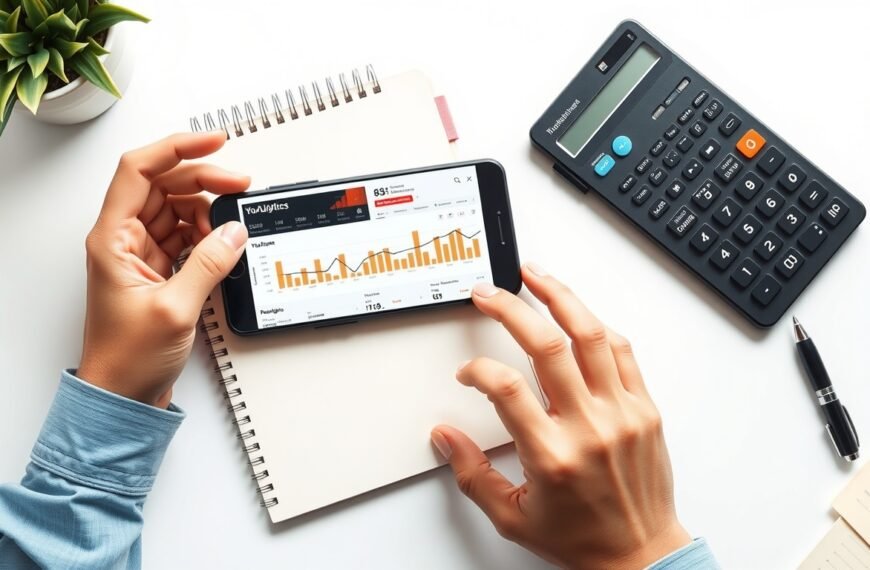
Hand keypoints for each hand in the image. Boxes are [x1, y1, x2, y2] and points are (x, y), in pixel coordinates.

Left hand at [77, 132, 249, 407]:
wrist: (122, 395)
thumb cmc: (126, 358)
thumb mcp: (175, 308)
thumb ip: (209, 263)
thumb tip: (235, 231)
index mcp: (112, 238)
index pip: (139, 170)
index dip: (177, 149)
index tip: (213, 141)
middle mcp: (124, 239)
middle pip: (165, 185)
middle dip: (204, 179)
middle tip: (240, 183)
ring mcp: (142, 254)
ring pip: (179, 209)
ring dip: (209, 210)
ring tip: (233, 224)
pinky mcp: (159, 270)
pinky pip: (187, 236)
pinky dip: (209, 235)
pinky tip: (224, 243)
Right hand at [431, 264, 689, 568]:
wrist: (642, 556)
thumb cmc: (581, 539)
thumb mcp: (512, 517)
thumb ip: (472, 474)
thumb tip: (444, 435)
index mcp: (552, 456)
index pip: (506, 389)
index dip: (479, 370)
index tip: (469, 372)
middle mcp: (589, 428)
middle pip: (547, 346)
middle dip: (511, 309)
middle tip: (489, 293)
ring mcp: (622, 414)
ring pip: (591, 336)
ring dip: (560, 298)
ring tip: (536, 276)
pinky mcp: (645, 410)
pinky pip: (623, 353)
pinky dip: (597, 326)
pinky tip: (578, 313)